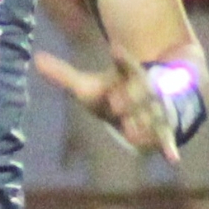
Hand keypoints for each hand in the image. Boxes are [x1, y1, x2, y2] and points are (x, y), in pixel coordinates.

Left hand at [34, 43, 178, 163]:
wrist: (146, 104)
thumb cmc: (111, 94)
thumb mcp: (88, 86)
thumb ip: (63, 74)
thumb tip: (36, 59)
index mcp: (129, 75)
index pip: (126, 64)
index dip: (121, 58)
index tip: (115, 48)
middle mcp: (145, 91)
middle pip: (140, 91)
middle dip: (129, 97)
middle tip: (115, 103)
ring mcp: (156, 110)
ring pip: (152, 115)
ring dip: (143, 123)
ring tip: (132, 133)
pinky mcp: (163, 130)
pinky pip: (167, 139)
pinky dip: (169, 148)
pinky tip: (173, 160)